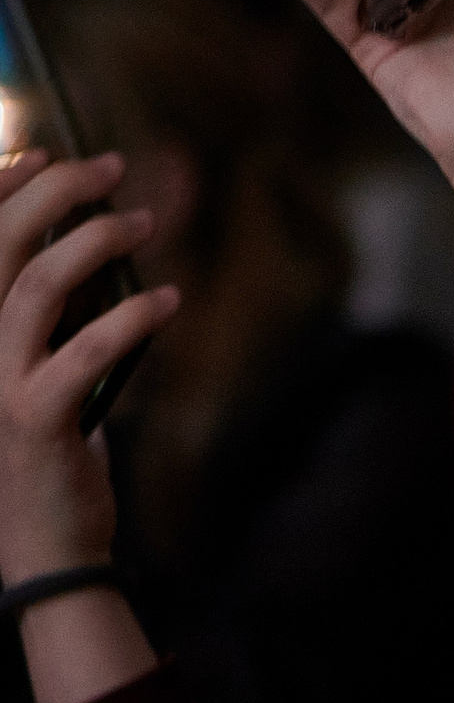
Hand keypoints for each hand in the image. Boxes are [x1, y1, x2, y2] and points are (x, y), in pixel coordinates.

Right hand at [0, 152, 180, 580]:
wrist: (45, 547)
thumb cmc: (48, 451)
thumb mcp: (43, 367)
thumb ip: (55, 313)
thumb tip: (96, 243)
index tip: (47, 154)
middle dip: (50, 193)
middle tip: (111, 168)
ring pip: (33, 289)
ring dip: (93, 242)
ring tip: (144, 222)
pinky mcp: (33, 421)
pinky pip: (82, 355)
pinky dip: (131, 320)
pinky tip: (171, 301)